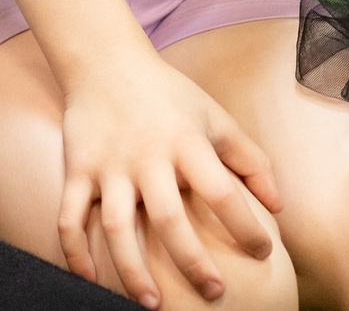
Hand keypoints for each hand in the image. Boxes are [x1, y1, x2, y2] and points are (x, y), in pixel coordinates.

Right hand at [57, 52, 280, 306]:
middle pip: (169, 218)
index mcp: (186, 142)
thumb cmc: (169, 95)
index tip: (264, 254)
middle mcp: (146, 156)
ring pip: (117, 227)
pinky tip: (89, 279)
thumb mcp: (215, 117)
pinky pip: (70, 216)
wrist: (105, 62)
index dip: (246, 227)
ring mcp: (108, 165)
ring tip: (152, 304)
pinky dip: (74, 251)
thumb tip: (278, 207)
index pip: (223, 192)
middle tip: (214, 293)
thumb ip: (250, 159)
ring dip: (133, 270)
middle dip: (192, 261)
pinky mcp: (76, 169)